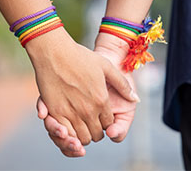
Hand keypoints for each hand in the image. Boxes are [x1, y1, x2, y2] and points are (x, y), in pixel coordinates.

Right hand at [37, 32, 137, 156]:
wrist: (55, 52)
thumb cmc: (80, 57)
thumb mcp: (106, 66)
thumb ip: (122, 84)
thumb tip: (135, 98)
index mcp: (102, 100)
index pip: (108, 124)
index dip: (106, 123)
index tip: (101, 117)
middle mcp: (88, 110)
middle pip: (96, 135)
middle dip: (95, 131)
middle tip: (91, 122)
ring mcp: (71, 113)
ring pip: (81, 138)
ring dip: (82, 135)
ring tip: (80, 124)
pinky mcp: (55, 112)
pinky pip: (66, 134)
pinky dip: (69, 134)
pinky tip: (68, 125)